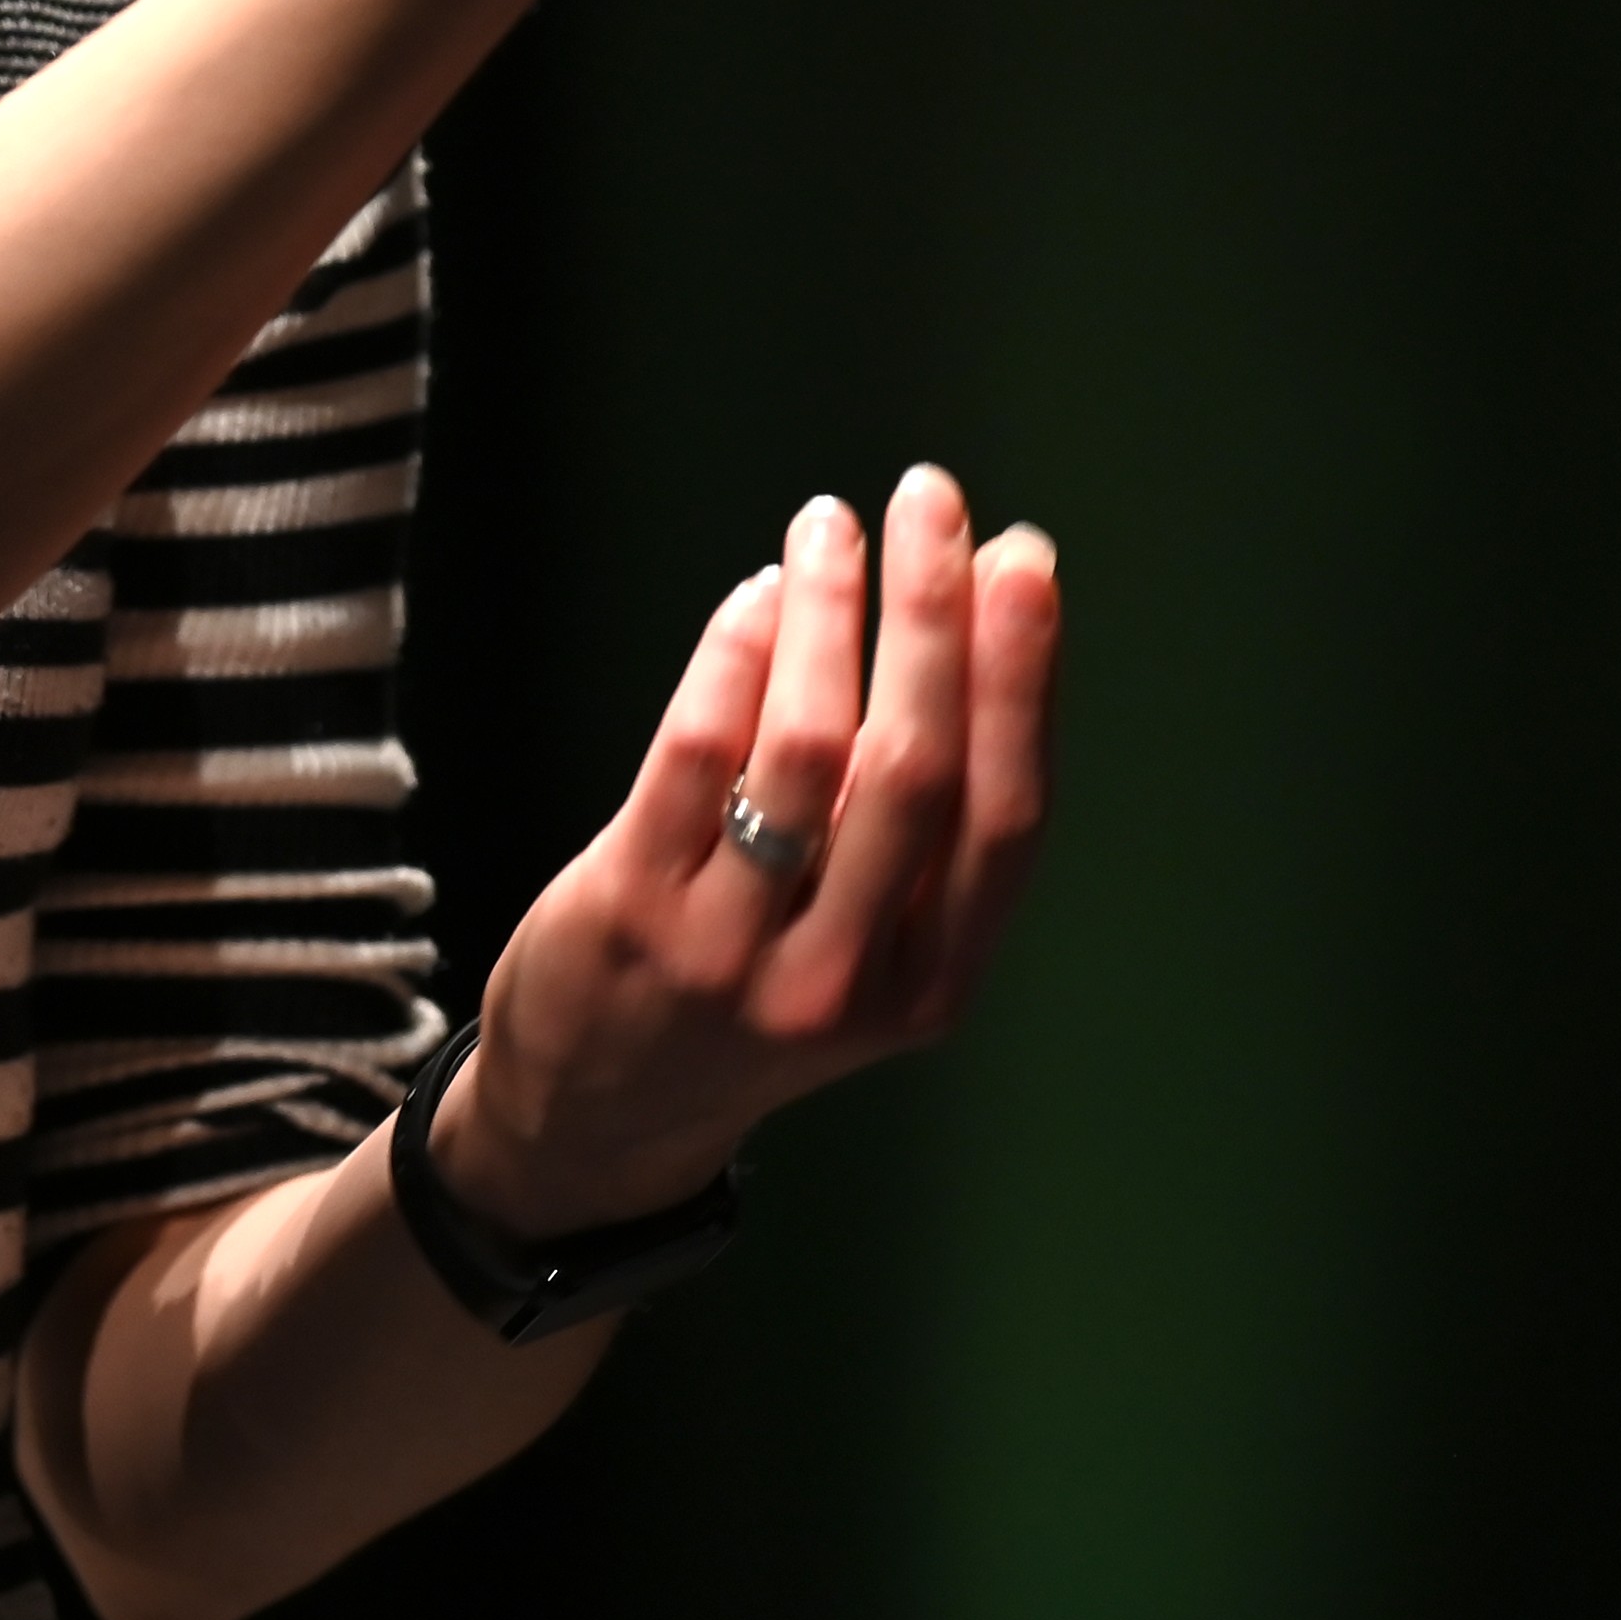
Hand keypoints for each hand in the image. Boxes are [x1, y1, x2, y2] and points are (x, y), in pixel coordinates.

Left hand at [423, 468, 1058, 1245]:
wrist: (596, 1117)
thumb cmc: (757, 996)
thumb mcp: (871, 960)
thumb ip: (920, 840)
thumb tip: (972, 627)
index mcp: (930, 986)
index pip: (1007, 816)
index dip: (1022, 680)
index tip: (1024, 563)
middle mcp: (844, 978)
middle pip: (913, 769)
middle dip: (931, 617)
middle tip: (932, 503)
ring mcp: (733, 949)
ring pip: (804, 749)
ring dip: (827, 614)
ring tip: (831, 526)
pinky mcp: (633, 908)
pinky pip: (697, 754)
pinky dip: (735, 656)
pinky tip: (758, 596)